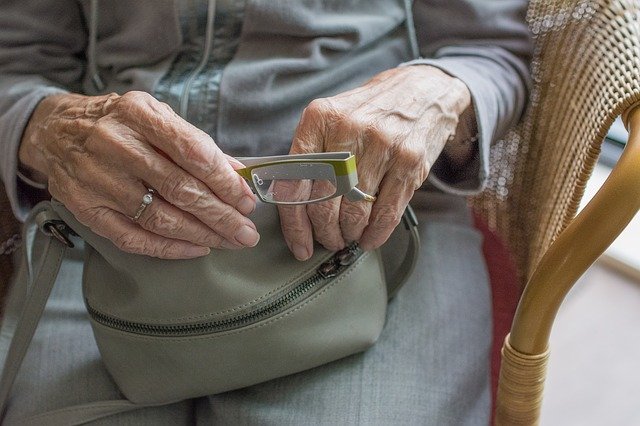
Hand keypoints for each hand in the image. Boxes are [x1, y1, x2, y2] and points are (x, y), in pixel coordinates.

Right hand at [19, 91, 259, 258]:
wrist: (56, 131)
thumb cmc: (120, 124)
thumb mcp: (157, 116)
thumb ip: (196, 143)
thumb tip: (237, 174)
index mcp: (138, 114)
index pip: (192, 152)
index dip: (224, 181)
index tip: (247, 200)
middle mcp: (115, 145)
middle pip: (179, 189)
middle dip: (221, 216)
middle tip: (247, 232)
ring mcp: (97, 180)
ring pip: (159, 218)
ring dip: (202, 235)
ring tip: (229, 242)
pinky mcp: (86, 208)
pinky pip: (133, 238)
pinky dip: (169, 248)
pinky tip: (196, 248)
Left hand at [278, 66, 471, 259]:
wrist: (421, 90)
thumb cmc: (369, 112)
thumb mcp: (332, 119)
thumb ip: (310, 156)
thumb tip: (291, 207)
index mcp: (319, 118)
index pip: (295, 182)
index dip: (294, 223)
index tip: (299, 244)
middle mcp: (348, 129)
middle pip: (324, 202)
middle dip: (325, 233)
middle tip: (328, 240)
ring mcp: (381, 144)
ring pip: (355, 212)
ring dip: (349, 235)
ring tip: (348, 237)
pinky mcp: (409, 160)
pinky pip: (386, 212)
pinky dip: (375, 233)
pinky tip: (369, 238)